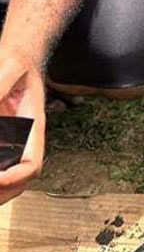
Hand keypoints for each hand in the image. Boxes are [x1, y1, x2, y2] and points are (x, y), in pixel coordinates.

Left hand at [0, 50, 45, 203]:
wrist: (15, 60)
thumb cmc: (16, 62)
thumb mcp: (8, 68)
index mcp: (32, 127)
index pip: (31, 165)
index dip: (14, 177)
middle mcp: (21, 140)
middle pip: (19, 181)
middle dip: (2, 192)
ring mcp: (9, 142)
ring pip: (7, 178)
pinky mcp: (0, 140)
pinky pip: (0, 162)